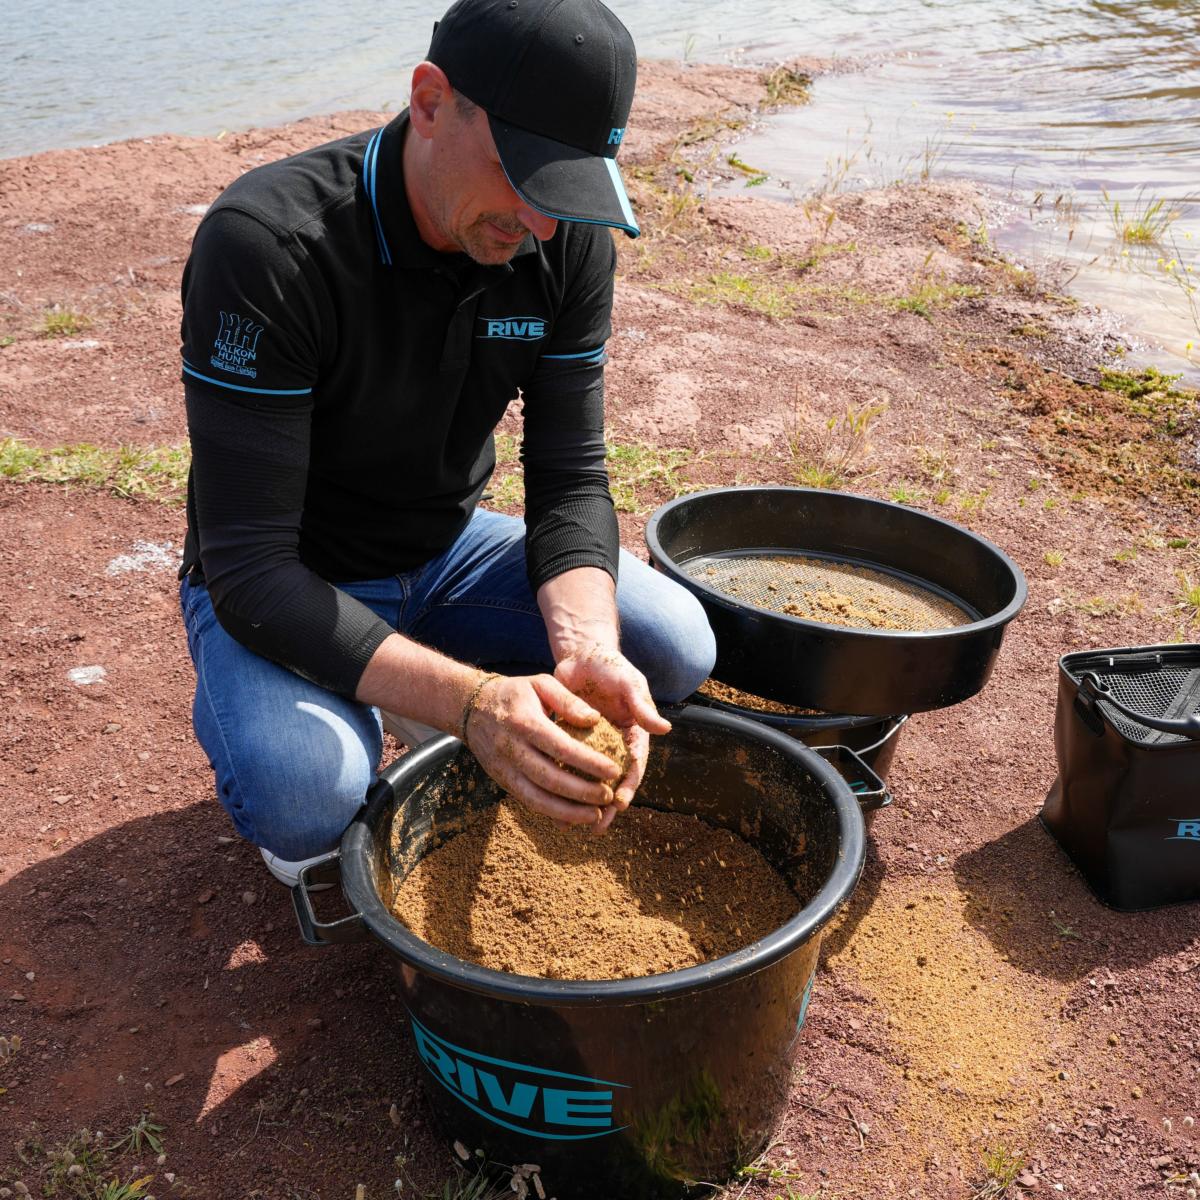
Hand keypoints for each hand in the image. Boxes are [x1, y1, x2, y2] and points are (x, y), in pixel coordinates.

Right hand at [463, 672, 626, 827]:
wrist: (471, 708)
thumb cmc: (514, 693)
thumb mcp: (540, 683)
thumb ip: (568, 699)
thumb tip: (595, 719)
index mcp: (524, 722)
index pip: (560, 747)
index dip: (588, 762)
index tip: (614, 771)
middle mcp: (512, 748)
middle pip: (550, 778)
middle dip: (582, 792)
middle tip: (608, 796)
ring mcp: (505, 768)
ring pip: (537, 798)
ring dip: (568, 812)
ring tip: (596, 815)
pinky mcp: (503, 781)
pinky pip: (528, 802)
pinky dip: (551, 814)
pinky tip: (573, 819)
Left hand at [554, 646, 671, 814]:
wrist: (582, 656)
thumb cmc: (611, 667)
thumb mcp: (629, 683)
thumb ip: (642, 706)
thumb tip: (665, 728)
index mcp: (634, 734)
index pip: (634, 766)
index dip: (629, 786)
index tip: (620, 803)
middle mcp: (614, 746)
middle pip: (611, 781)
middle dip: (605, 806)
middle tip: (597, 826)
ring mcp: (592, 747)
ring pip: (587, 780)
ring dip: (581, 802)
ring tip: (571, 823)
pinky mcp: (570, 743)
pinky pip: (566, 767)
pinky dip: (561, 784)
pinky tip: (550, 801)